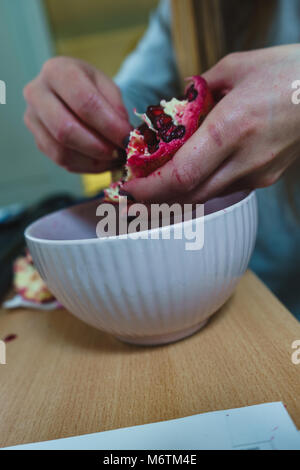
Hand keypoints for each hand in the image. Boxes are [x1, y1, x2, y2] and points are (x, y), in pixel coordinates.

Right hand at [24, 57, 130, 172]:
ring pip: (61, 151)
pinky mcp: (37, 140)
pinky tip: (102, 161)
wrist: (68, 90)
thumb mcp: (108, 88)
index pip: (84, 102)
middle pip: (66, 130)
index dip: (109, 125)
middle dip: (98, 147)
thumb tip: (123, 136)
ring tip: (113, 158)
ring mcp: (32, 119)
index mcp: (57, 71)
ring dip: (93, 161)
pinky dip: (85, 166)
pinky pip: (61, 161)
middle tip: (119, 152)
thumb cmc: (90, 87)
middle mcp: (37, 93)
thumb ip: (116, 109)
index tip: (127, 138)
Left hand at [123, 45, 299, 201]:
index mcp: (232, 128)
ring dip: (174, 194)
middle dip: (154, 197)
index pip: (180, 175)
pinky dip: (198, 186)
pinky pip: (222, 189)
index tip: (127, 188)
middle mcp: (244, 160)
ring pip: (203, 196)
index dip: (149, 189)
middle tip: (132, 191)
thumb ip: (198, 92)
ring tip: (152, 184)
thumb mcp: (235, 68)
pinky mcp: (264, 179)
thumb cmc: (286, 72)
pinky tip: (187, 175)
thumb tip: (175, 107)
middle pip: (187, 195)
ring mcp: (257, 174)